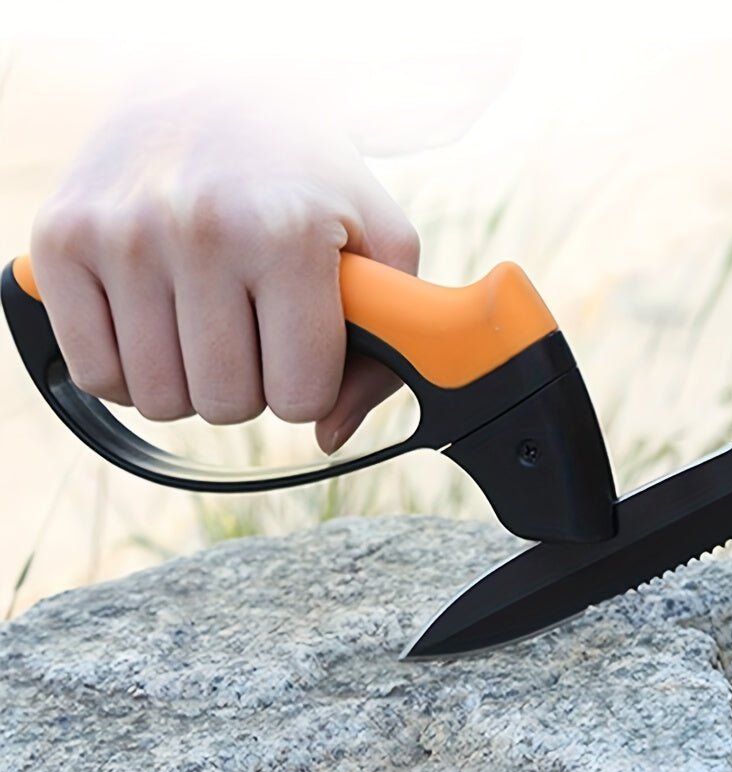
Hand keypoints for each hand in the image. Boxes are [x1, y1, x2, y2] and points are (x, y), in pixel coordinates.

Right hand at [29, 85, 418, 452]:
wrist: (214, 89)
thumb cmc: (308, 182)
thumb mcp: (382, 242)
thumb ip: (388, 348)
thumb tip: (329, 437)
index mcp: (289, 236)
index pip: (300, 395)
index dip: (309, 385)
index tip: (304, 346)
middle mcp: (198, 231)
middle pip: (227, 405)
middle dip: (252, 386)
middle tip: (254, 330)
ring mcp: (121, 235)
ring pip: (160, 401)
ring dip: (192, 381)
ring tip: (208, 322)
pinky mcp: (58, 242)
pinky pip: (96, 376)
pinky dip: (131, 372)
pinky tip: (158, 324)